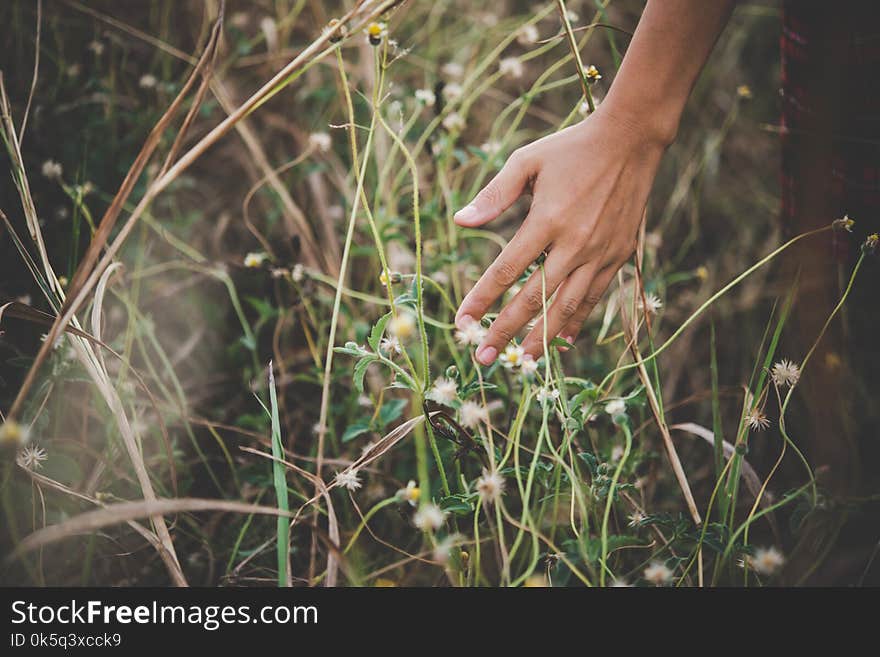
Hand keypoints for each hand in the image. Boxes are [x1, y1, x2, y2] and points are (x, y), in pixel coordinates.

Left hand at [453, 108, 665, 364]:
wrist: (631, 140)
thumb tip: (459, 220)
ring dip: (541, 338)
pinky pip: (594, 298)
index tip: (461, 319)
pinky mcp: (618, 256)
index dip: (482, 298)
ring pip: (567, 307)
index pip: (507, 269)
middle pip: (534, 298)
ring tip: (520, 362)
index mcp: (547, 219)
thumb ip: (494, 194)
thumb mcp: (527, 161)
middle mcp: (574, 243)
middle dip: (505, 330)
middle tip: (482, 355)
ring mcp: (600, 253)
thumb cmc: (572, 148)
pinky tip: (562, 342)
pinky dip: (577, 323)